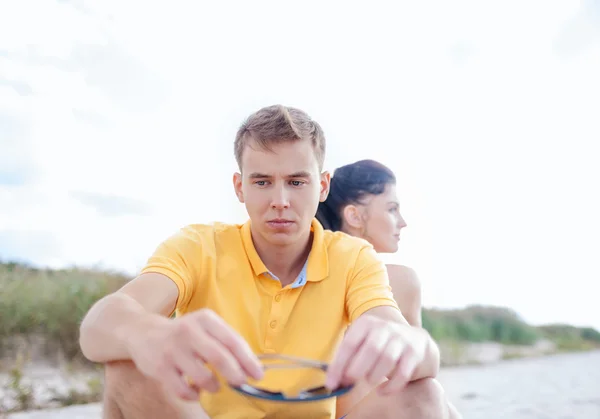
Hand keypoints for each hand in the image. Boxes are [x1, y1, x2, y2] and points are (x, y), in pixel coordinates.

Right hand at [127, 308, 263, 399]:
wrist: (143, 332)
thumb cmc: (184, 333)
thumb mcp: (205, 327)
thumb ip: (225, 342)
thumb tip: (250, 366)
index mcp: (205, 319)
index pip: (232, 340)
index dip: (247, 360)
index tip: (258, 374)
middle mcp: (189, 332)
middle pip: (219, 357)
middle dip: (234, 374)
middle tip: (241, 383)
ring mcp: (173, 350)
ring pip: (201, 376)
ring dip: (213, 386)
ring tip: (215, 385)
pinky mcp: (160, 368)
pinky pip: (183, 389)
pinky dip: (194, 394)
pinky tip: (196, 391)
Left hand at [325, 314, 428, 394]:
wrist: (416, 341)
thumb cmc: (382, 345)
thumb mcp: (364, 343)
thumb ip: (349, 359)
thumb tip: (334, 381)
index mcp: (367, 323)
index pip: (350, 343)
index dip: (339, 365)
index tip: (331, 383)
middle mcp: (385, 327)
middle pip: (371, 349)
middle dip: (357, 369)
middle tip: (349, 382)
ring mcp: (402, 339)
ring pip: (387, 359)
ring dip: (374, 375)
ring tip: (368, 381)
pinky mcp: (415, 353)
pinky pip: (403, 372)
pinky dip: (391, 386)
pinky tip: (383, 390)